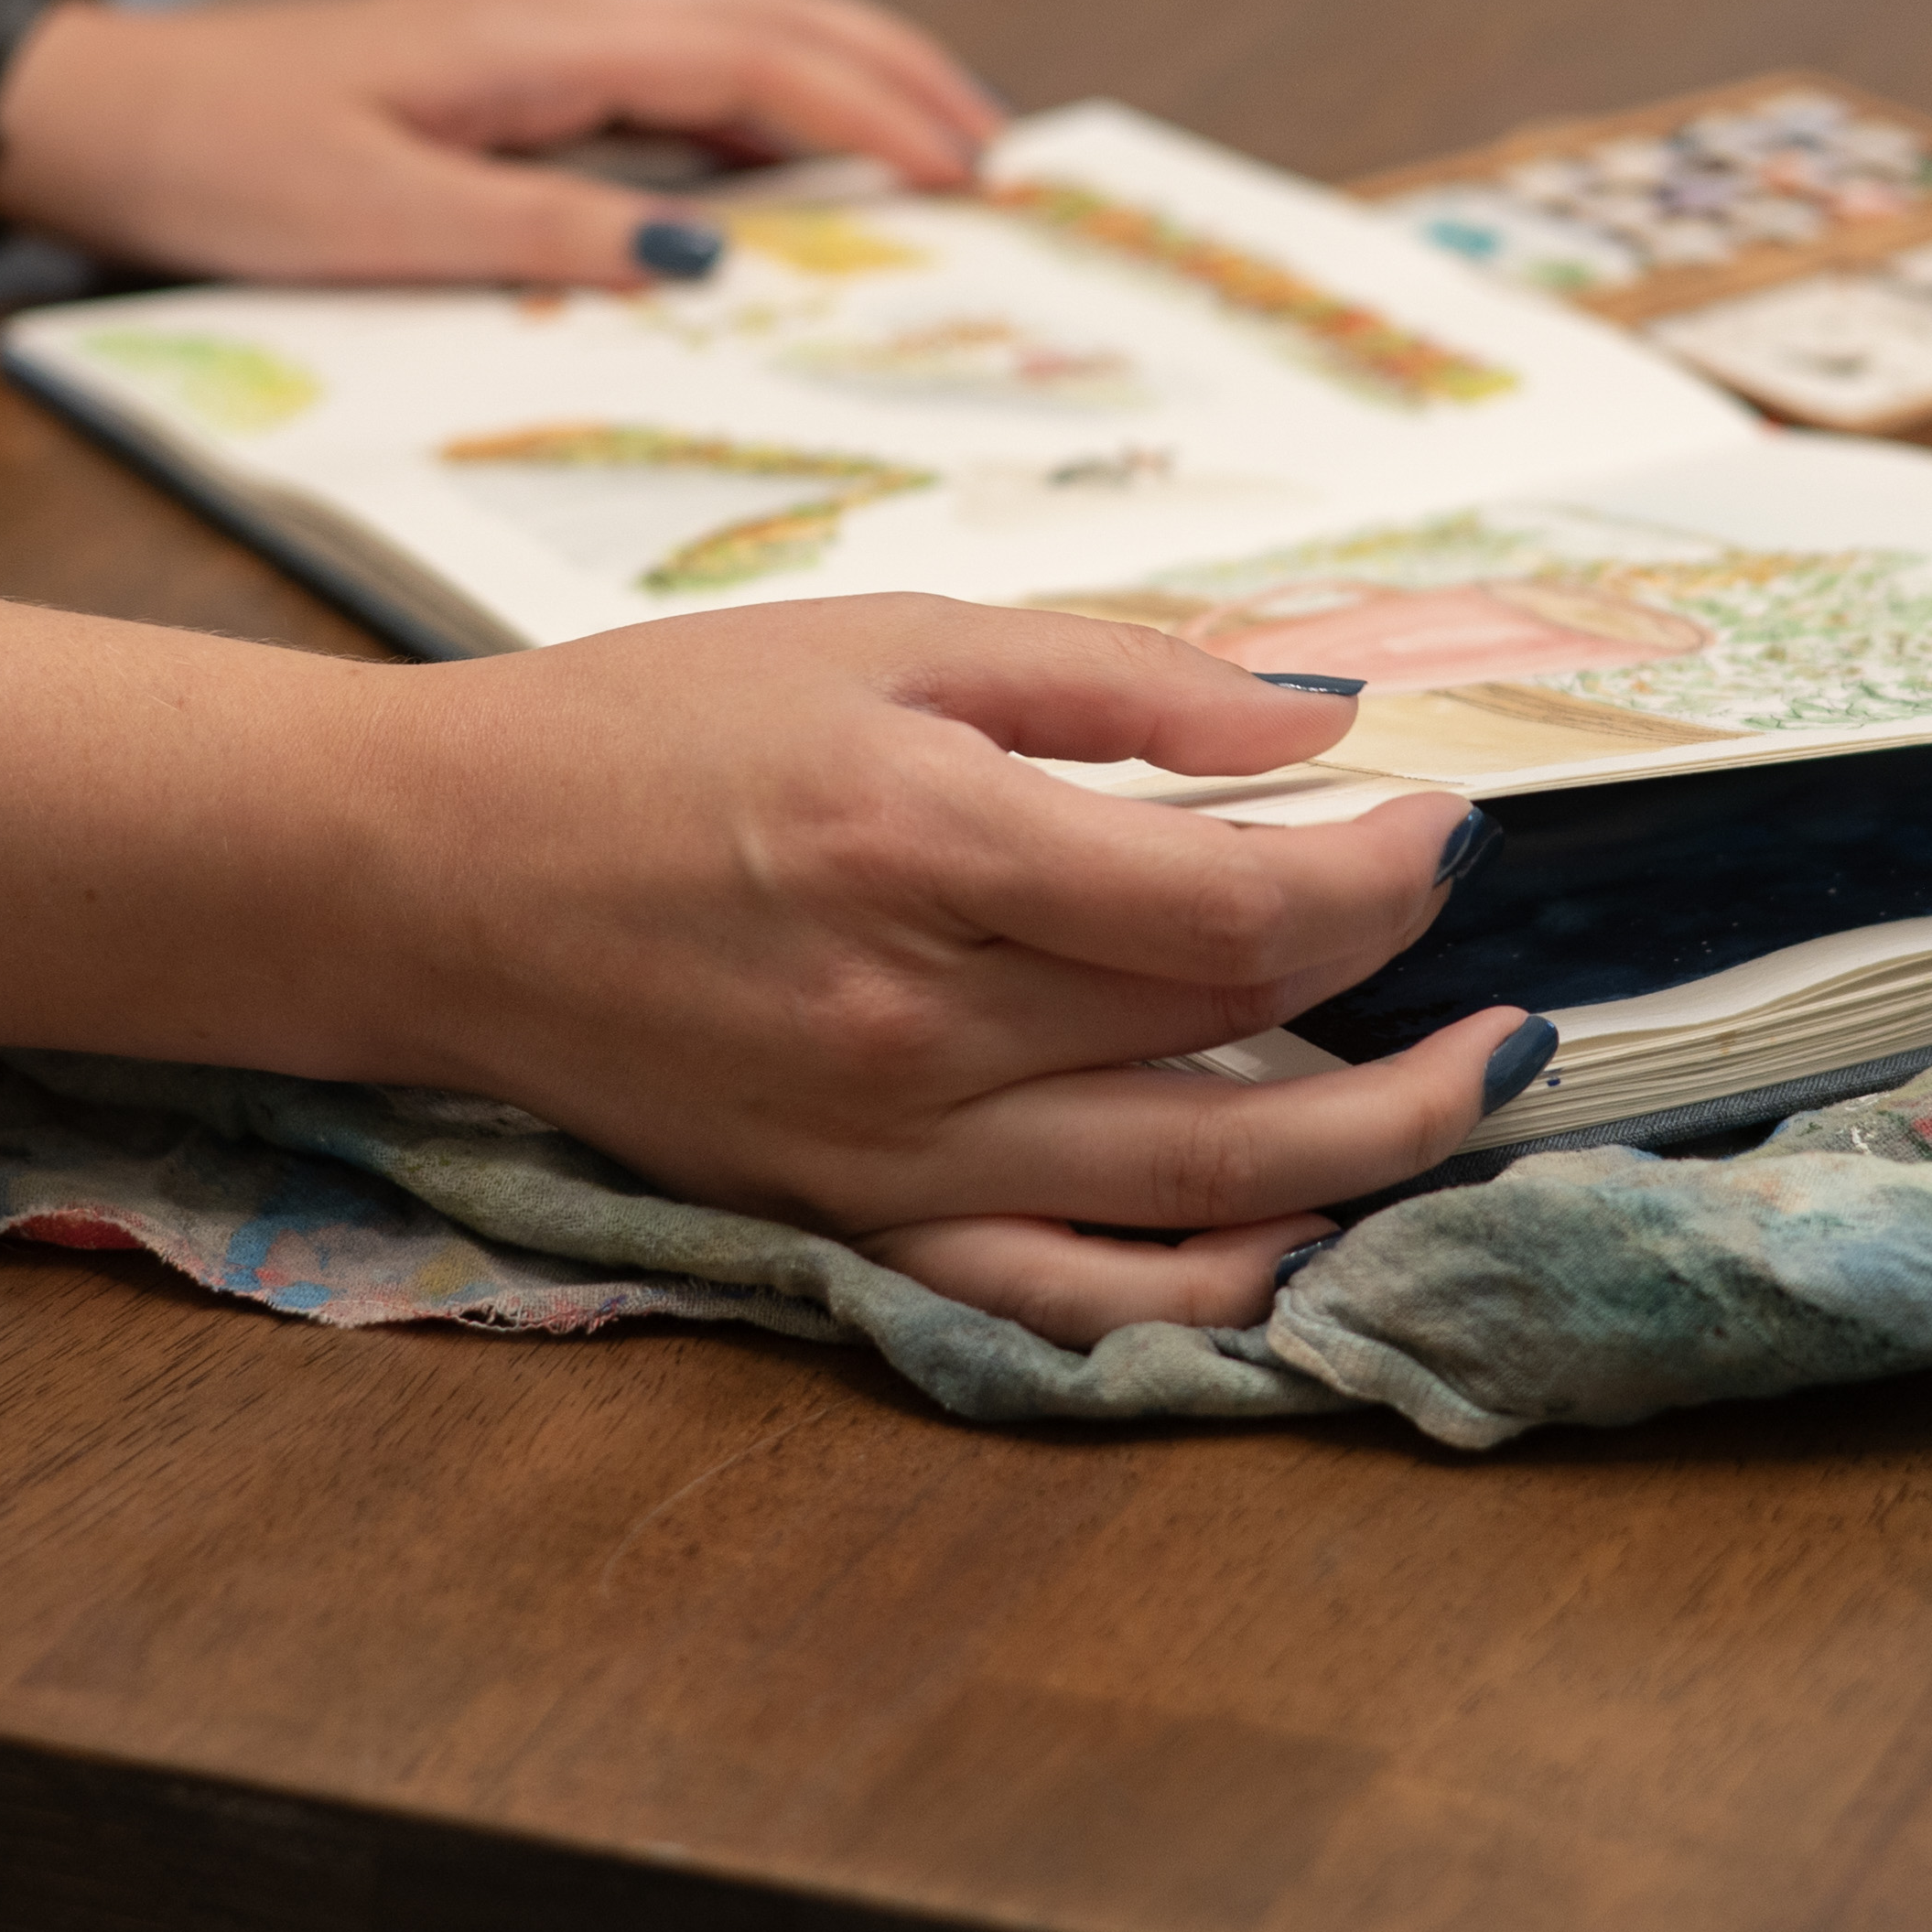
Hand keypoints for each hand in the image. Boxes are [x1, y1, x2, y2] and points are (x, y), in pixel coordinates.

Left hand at [0, 0, 1007, 282]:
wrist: (98, 110)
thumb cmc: (217, 166)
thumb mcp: (377, 224)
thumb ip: (543, 236)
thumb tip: (705, 261)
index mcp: (535, 45)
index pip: (749, 67)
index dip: (871, 119)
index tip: (970, 179)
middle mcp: (550, 18)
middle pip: (768, 17)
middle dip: (897, 74)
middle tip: (1002, 152)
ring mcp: (529, 33)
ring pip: (729, 22)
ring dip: (844, 66)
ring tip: (934, 131)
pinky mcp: (502, 65)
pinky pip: (671, 58)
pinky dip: (762, 86)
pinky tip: (785, 143)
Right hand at [299, 603, 1532, 1345]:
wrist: (427, 872)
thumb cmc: (650, 729)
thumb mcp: (887, 639)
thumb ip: (1115, 677)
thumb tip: (1319, 718)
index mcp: (925, 845)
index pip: (1237, 910)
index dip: (1385, 877)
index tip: (1448, 826)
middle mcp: (916, 1023)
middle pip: (1238, 1047)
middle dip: (1411, 1007)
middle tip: (1504, 975)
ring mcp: (881, 1148)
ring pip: (1189, 1191)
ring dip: (1365, 1152)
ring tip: (1467, 1093)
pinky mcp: (844, 1220)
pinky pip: (1060, 1293)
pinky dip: (1200, 1281)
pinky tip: (1294, 1230)